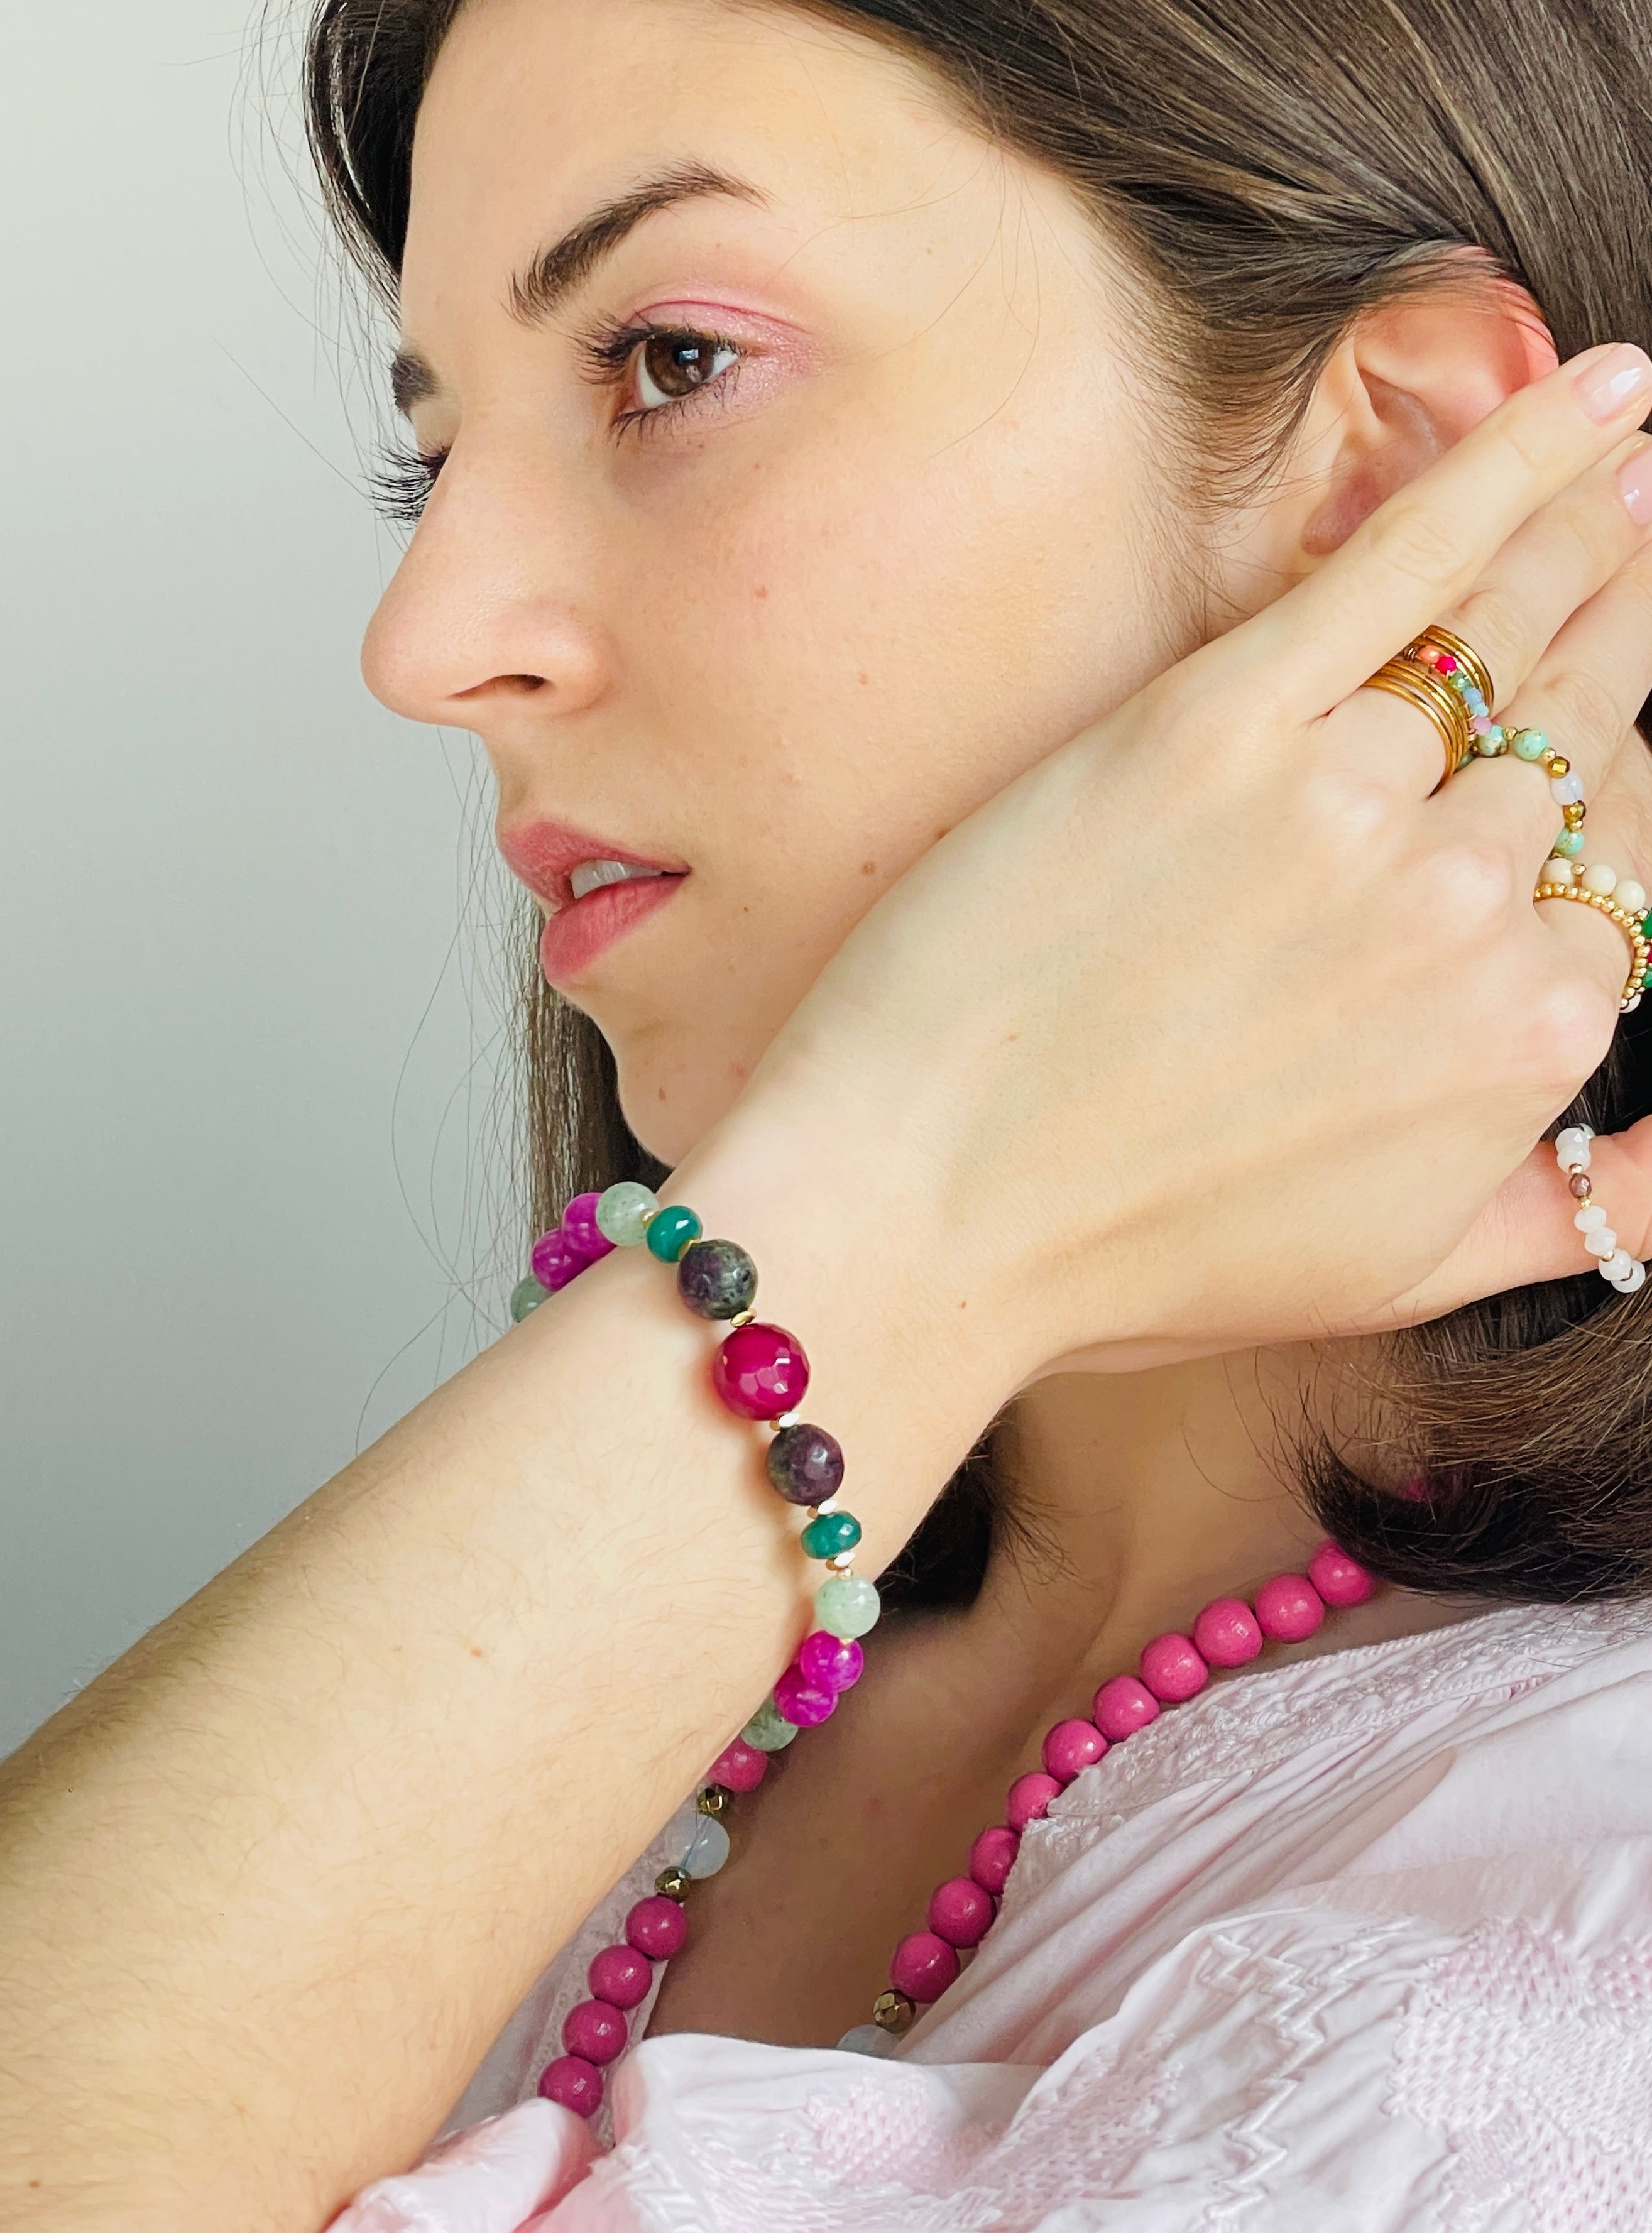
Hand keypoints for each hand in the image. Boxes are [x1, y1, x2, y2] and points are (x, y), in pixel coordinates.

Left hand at [718, 344, 1651, 1384]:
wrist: (922, 1219)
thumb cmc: (1136, 1259)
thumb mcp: (1397, 1274)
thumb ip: (1571, 1212)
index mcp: (1528, 1033)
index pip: (1622, 862)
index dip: (1616, 784)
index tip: (1620, 695)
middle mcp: (1469, 910)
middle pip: (1576, 733)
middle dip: (1621, 625)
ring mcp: (1348, 806)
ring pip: (1508, 636)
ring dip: (1590, 528)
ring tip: (1635, 452)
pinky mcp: (1215, 726)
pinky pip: (1404, 564)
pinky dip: (1509, 465)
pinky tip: (1599, 392)